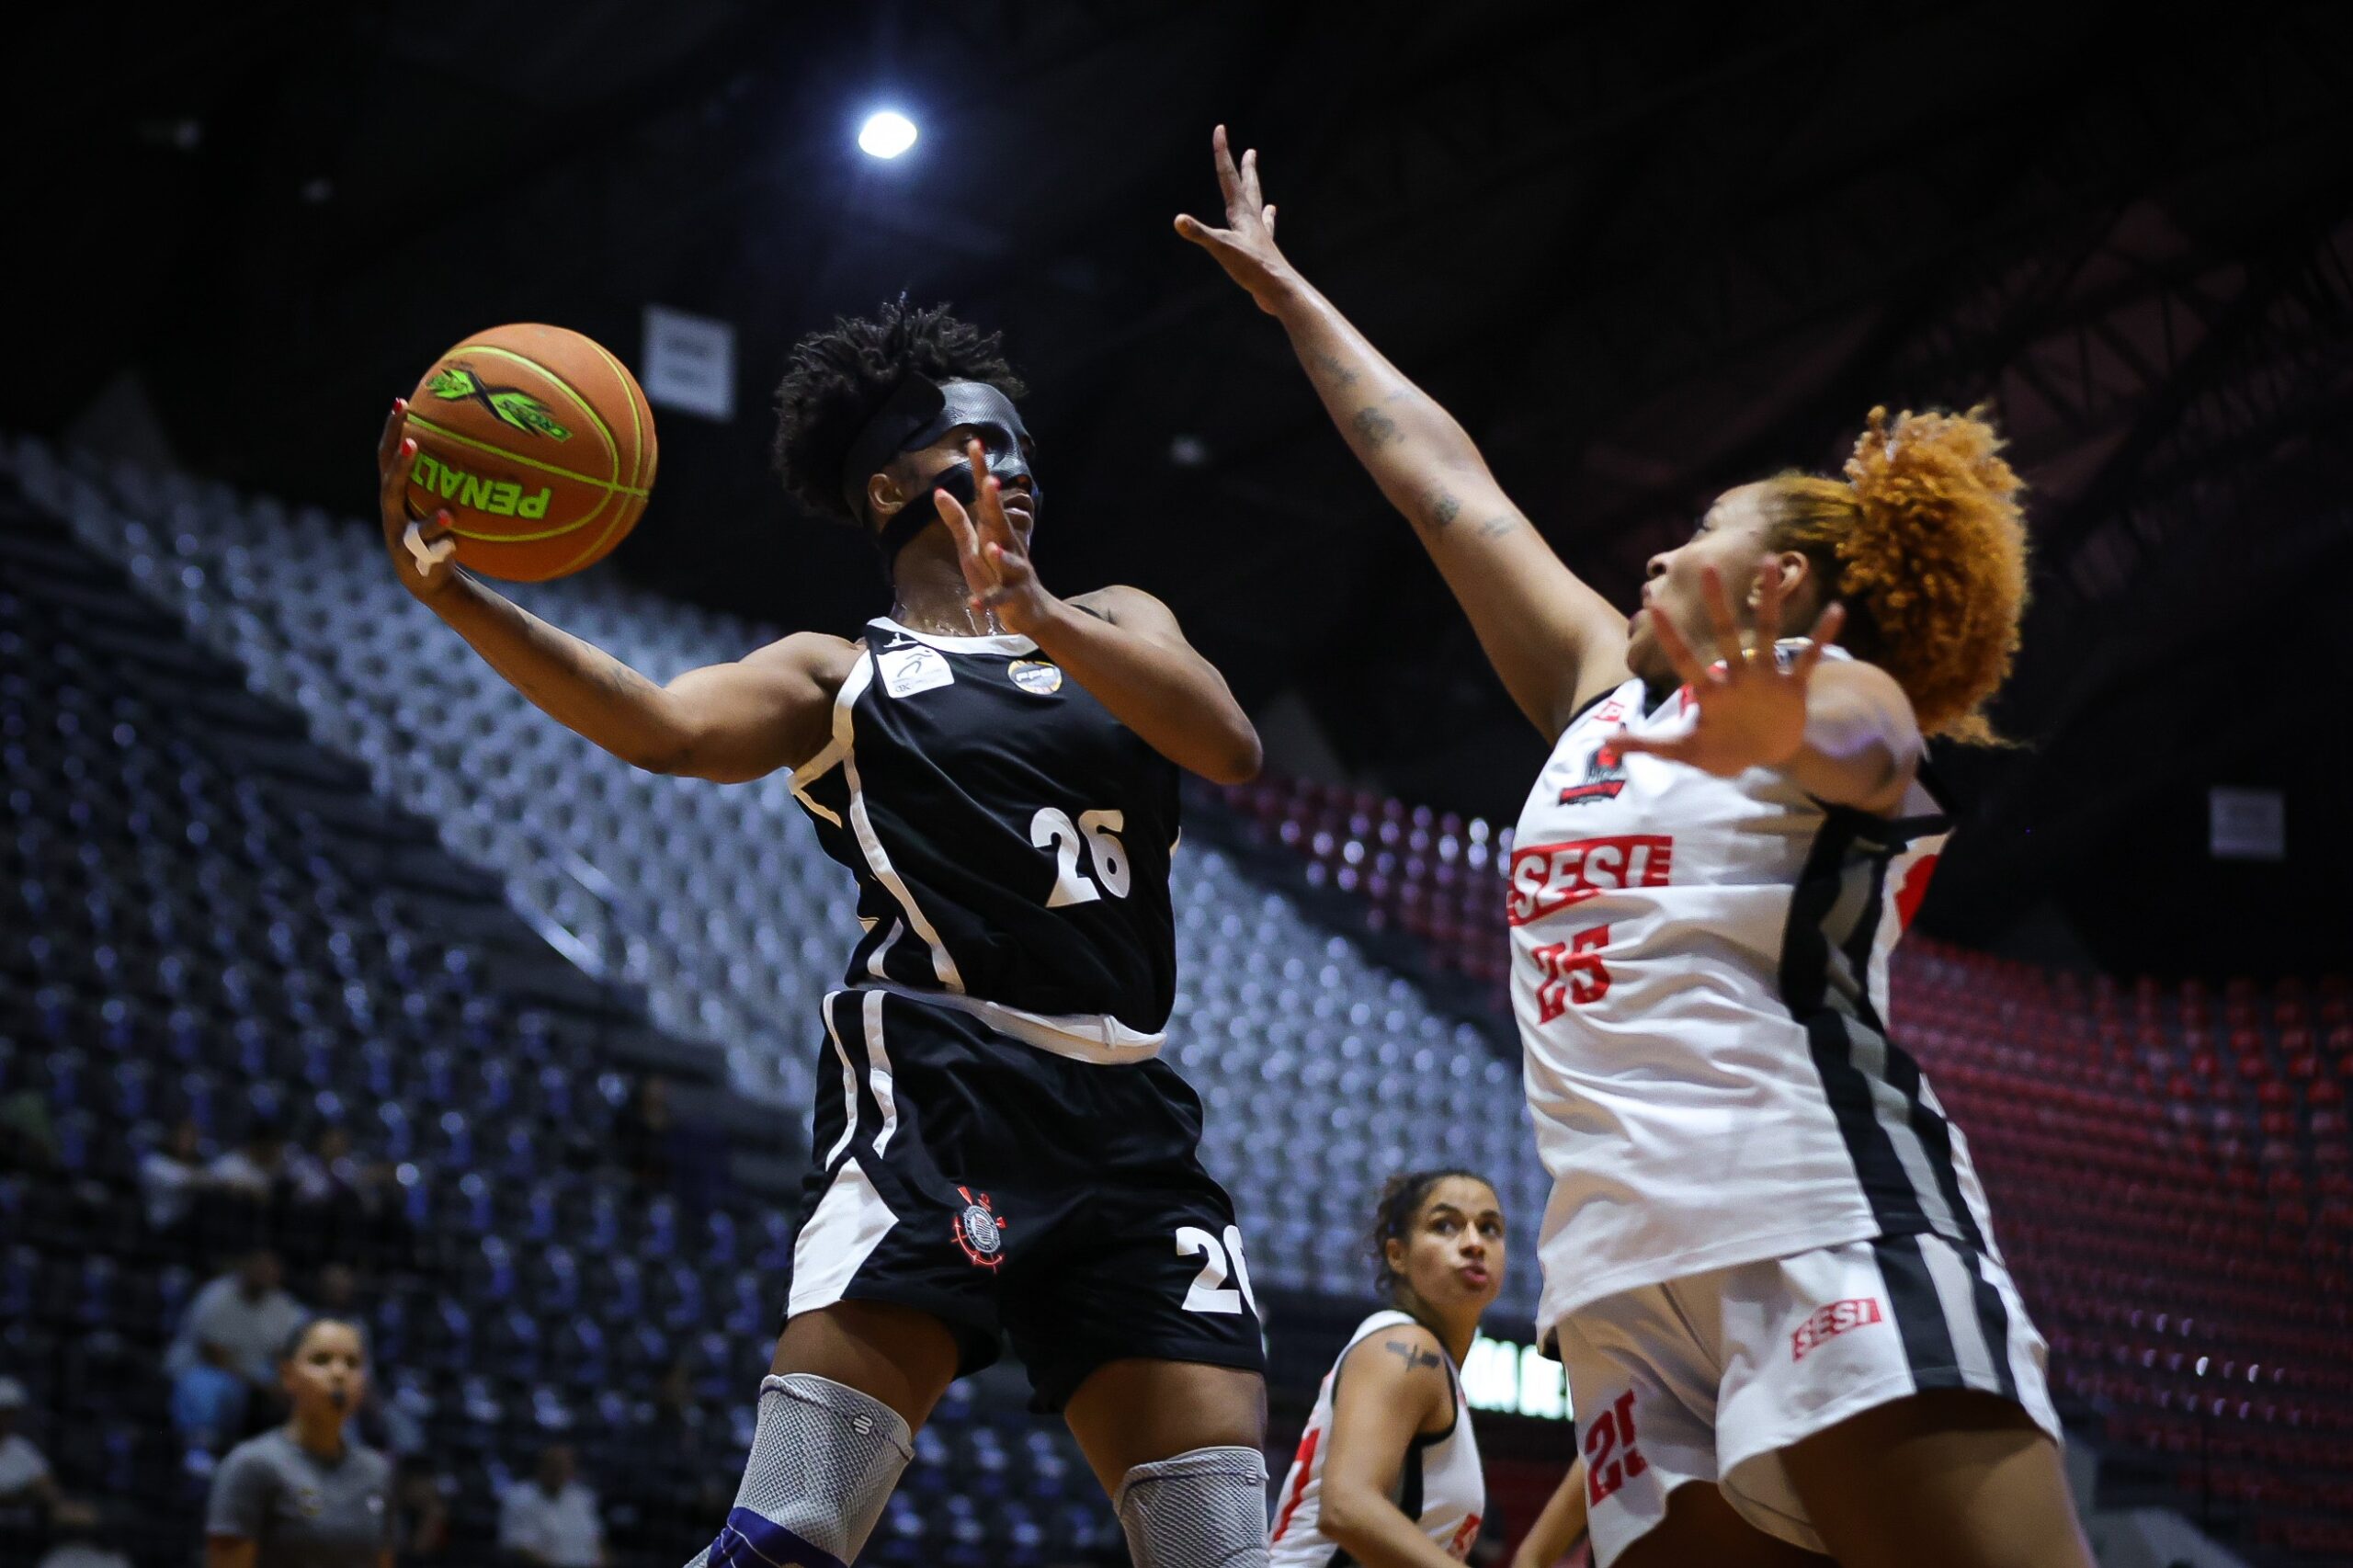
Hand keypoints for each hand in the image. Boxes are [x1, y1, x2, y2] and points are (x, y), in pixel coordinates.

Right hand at [377, 399, 459, 602]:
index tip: (402, 402)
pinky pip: (431, 554)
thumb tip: (480, 436)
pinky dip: (444, 548)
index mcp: (395, 495)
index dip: (392, 431)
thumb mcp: (439, 499)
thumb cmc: (437, 530)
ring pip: (412, 529)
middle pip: (390, 486)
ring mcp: (402, 540)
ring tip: (448, 514)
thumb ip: (448, 475)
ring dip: (430, 521)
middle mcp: (392, 515)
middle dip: (400, 465)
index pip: (387, 456)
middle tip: (412, 444)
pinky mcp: (416, 563)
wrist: (429, 579)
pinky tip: (457, 543)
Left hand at [933, 439, 1059, 636]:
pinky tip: (974, 603)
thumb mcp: (973, 545)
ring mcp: (1013, 572)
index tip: (975, 444)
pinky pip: (999, 599)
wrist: (1031, 609)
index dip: (981, 472)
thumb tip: (938, 491)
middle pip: (1001, 522)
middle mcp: (1008, 546)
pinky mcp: (1012, 597)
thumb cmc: (998, 572)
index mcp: (996, 531)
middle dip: (996, 503)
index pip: (986, 498)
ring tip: (991, 547)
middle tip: (992, 481)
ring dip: (1000, 555)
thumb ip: (957, 520)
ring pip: (1008, 561)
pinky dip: (987, 601)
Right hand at [1173, 124, 1293, 313]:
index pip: (1228, 177)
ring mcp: (1260, 236)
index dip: (1222, 152)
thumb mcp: (1222, 249)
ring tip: (1264, 192)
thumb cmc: (1253, 268)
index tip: (1220, 129)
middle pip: (1249, 187)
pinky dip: (1267, 222)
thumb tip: (1177, 220)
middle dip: (1246, 168)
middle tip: (1250, 151)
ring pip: (1258, 209)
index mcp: (1242, 214)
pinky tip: (1270, 222)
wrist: (1280, 291)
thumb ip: (1200, 233)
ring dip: (1258, 196)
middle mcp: (1253, 220)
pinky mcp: (1263, 253)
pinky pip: (1264, 231)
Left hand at [1612, 559, 1844, 777]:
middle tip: (1706, 564)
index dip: (1670, 636)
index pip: (1684, 659)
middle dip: (1716, 602)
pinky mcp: (1792, 687)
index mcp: (1709, 692)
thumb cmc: (1721, 750)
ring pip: (1769, 633)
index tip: (1653, 605)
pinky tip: (1836, 610)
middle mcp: (1736, 676)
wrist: (1763, 757)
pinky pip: (1809, 659)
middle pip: (1725, 633)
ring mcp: (1765, 678)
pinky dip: (1822, 638)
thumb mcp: (1683, 752)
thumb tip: (1603, 744)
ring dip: (1770, 601)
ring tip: (1771, 561)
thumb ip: (1646, 745)